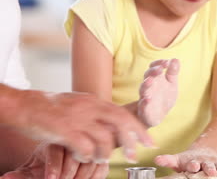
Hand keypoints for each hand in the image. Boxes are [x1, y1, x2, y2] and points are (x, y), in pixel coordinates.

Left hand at [1, 143, 108, 178]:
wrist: (67, 156)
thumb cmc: (46, 165)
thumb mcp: (34, 168)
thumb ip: (22, 174)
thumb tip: (5, 178)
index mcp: (56, 139)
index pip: (57, 150)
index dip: (54, 167)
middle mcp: (75, 139)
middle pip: (76, 156)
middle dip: (69, 174)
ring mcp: (91, 146)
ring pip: (91, 161)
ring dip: (83, 177)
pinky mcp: (102, 155)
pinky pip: (102, 167)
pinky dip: (95, 177)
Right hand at [9, 90, 152, 162]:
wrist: (25, 105)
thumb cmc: (51, 107)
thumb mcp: (79, 104)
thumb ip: (96, 111)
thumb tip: (113, 120)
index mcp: (94, 101)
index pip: (123, 113)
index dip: (138, 128)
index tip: (148, 141)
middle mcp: (90, 107)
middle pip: (121, 122)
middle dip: (132, 140)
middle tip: (134, 155)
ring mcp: (78, 118)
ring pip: (105, 137)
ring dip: (105, 153)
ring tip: (100, 159)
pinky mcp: (65, 130)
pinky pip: (84, 147)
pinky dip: (87, 155)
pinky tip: (82, 157)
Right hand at [138, 59, 179, 126]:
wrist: (158, 115)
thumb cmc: (164, 97)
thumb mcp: (171, 84)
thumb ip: (173, 72)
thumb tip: (175, 59)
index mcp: (156, 78)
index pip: (154, 67)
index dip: (159, 63)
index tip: (166, 62)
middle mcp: (149, 86)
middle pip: (148, 76)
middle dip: (153, 72)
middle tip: (160, 69)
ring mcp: (145, 97)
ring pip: (143, 89)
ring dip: (146, 84)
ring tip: (150, 81)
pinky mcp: (144, 109)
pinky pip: (143, 105)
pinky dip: (144, 102)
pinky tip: (148, 99)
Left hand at [154, 149, 216, 176]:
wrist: (206, 150)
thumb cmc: (189, 159)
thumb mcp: (179, 159)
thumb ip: (169, 160)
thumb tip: (156, 158)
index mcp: (194, 161)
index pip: (193, 163)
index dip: (193, 165)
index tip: (193, 166)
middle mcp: (207, 162)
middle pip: (209, 165)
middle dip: (210, 169)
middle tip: (212, 172)